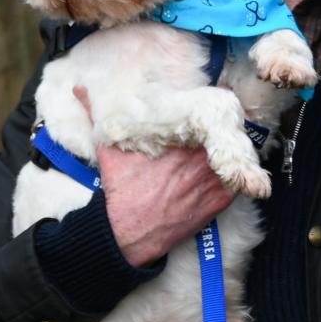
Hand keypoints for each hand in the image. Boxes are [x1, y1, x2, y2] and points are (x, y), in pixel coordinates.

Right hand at [75, 86, 235, 265]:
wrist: (129, 233)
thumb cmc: (122, 189)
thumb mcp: (110, 148)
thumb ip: (97, 113)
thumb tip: (79, 88)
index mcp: (182, 139)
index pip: (212, 112)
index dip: (217, 105)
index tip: (216, 101)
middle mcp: (203, 157)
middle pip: (229, 132)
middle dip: (228, 126)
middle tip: (225, 122)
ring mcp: (216, 179)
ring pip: (238, 154)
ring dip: (235, 149)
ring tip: (231, 144)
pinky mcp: (222, 200)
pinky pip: (241, 180)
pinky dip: (236, 174)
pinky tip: (228, 170)